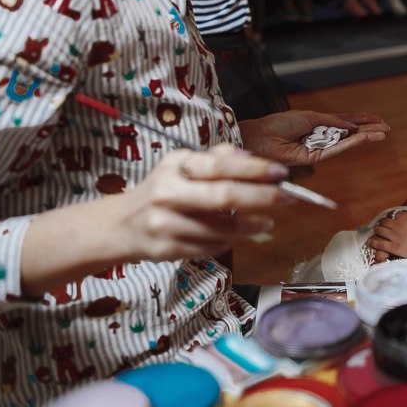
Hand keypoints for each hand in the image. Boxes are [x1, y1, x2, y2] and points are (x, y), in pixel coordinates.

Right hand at [109, 145, 289, 263]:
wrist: (118, 226)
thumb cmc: (161, 191)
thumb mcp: (180, 166)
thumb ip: (213, 159)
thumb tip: (248, 156)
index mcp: (175, 166)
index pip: (220, 165)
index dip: (254, 169)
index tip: (281, 172)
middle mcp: (168, 193)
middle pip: (224, 196)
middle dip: (262, 197)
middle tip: (288, 198)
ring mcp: (166, 224)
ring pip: (221, 228)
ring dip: (251, 226)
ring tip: (267, 223)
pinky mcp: (167, 250)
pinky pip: (210, 247)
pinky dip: (229, 241)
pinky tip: (238, 235)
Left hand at [240, 110, 388, 164]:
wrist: (263, 138)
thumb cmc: (280, 124)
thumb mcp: (310, 116)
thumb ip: (331, 120)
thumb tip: (350, 124)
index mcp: (318, 122)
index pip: (344, 121)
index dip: (361, 120)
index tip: (376, 119)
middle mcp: (321, 135)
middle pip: (349, 132)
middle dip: (367, 130)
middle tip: (385, 128)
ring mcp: (320, 146)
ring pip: (347, 141)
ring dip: (364, 136)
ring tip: (381, 133)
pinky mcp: (317, 157)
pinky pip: (337, 148)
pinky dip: (352, 142)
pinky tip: (364, 138)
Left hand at [366, 210, 406, 259]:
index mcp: (405, 217)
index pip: (392, 214)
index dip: (390, 217)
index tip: (389, 220)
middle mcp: (398, 225)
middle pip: (383, 221)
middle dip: (381, 224)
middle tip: (381, 227)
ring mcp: (395, 236)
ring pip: (379, 230)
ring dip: (377, 231)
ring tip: (376, 233)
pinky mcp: (394, 247)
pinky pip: (379, 244)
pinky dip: (374, 243)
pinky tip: (372, 243)